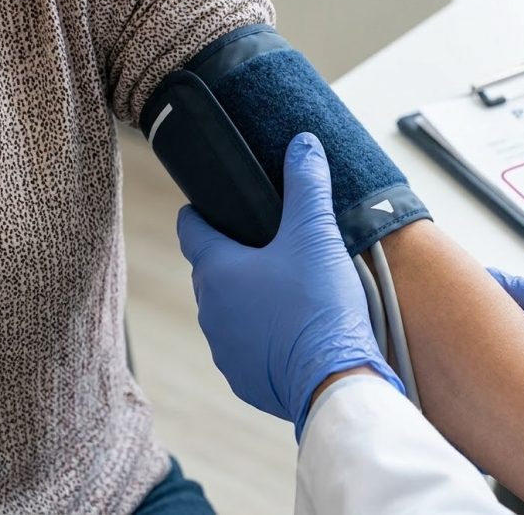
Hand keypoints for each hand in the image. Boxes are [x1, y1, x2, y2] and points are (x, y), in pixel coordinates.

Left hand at [177, 132, 402, 438]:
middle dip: (233, 256)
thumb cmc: (319, 305)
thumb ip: (307, 184)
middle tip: (268, 246)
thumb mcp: (316, 234)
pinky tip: (291, 329)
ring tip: (285, 290)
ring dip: (247, 299)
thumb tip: (303, 143)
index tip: (214, 207)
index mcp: (216, 270)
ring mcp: (223, 348)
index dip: (201, 214)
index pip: (189, 229)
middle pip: (211, 270)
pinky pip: (244, 347)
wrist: (334, 380)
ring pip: (227, 310)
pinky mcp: (242, 378)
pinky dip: (261, 336)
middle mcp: (209, 310)